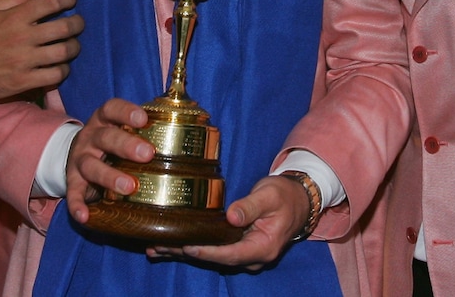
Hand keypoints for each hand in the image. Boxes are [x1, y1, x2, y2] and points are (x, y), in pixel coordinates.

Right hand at [0, 0, 81, 100]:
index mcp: (15, 17)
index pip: (51, 2)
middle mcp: (22, 37)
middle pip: (64, 27)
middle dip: (77, 23)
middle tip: (78, 23)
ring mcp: (25, 61)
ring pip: (64, 52)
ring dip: (74, 47)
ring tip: (72, 45)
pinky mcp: (25, 81)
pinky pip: (56, 75)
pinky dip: (63, 69)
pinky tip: (60, 65)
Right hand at [64, 99, 153, 223]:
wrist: (77, 154)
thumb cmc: (113, 142)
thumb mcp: (124, 129)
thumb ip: (152, 130)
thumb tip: (198, 135)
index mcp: (105, 120)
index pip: (112, 108)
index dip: (126, 112)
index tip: (143, 119)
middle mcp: (90, 137)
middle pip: (105, 137)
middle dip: (125, 144)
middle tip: (147, 154)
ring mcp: (79, 159)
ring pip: (90, 165)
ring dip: (109, 176)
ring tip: (129, 187)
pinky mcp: (72, 181)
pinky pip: (73, 193)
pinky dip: (76, 205)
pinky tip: (85, 216)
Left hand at [148, 174, 308, 269]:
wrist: (298, 200)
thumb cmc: (284, 195)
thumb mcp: (269, 195)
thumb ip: (251, 206)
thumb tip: (232, 216)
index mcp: (263, 247)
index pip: (230, 254)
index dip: (207, 252)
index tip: (187, 247)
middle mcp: (252, 257)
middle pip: (216, 259)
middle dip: (187, 253)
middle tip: (159, 246)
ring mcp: (244, 254)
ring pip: (211, 257)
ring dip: (184, 252)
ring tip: (156, 248)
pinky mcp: (237, 246)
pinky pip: (213, 250)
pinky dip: (191, 248)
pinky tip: (170, 248)